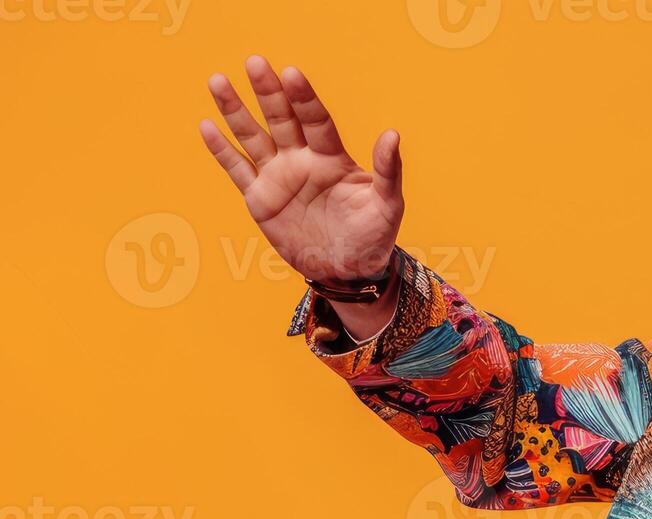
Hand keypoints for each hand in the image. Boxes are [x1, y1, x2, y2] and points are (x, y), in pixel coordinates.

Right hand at [198, 57, 403, 290]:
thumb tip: (393, 135)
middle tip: (255, 62)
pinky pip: (237, 169)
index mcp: (333, 159)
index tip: (292, 73)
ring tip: (217, 80)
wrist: (348, 270)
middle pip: (281, 120)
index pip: (316, 121)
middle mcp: (302, 160)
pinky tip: (206, 125)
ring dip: (235, 111)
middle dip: (268, 92)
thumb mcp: (387, 206)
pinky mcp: (260, 198)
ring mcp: (278, 177)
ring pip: (253, 137)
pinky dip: (221, 150)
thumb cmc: (373, 236)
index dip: (304, 99)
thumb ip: (388, 171)